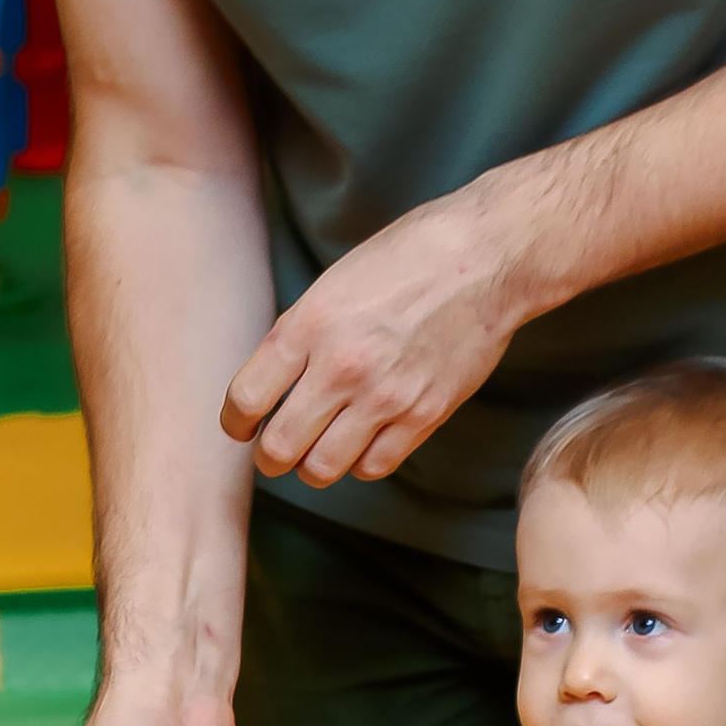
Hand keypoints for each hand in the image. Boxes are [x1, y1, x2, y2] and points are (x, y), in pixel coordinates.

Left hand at [220, 186, 524, 491]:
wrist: (488, 255)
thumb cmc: (411, 257)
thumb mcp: (336, 283)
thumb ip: (300, 336)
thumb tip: (272, 385)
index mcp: (310, 324)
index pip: (246, 400)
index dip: (236, 423)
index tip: (243, 426)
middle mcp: (342, 366)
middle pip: (278, 449)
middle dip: (270, 456)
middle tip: (277, 448)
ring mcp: (384, 396)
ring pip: (321, 469)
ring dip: (312, 465)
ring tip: (320, 448)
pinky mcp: (423, 415)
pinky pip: (373, 467)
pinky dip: (360, 462)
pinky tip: (363, 441)